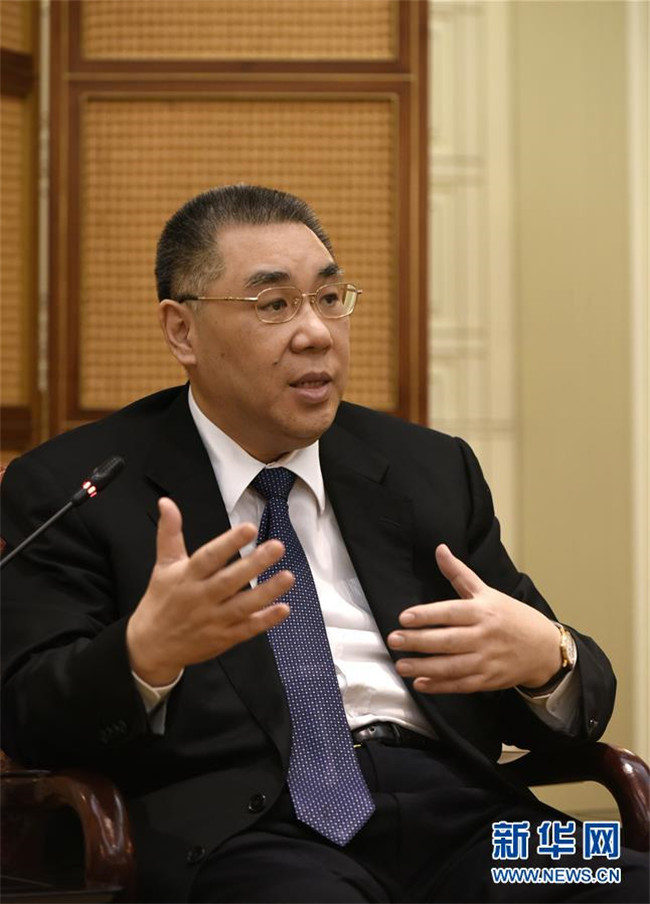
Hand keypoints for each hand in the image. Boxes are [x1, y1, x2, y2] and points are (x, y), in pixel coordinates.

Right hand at [126, 497, 292, 684]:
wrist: (152, 646)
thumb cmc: (161, 600)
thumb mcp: (164, 564)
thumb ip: (170, 533)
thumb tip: (167, 503)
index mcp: (187, 577)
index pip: (209, 558)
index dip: (229, 543)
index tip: (248, 528)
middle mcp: (201, 598)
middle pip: (230, 580)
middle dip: (255, 564)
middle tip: (276, 546)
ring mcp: (213, 620)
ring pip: (243, 605)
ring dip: (267, 592)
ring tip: (288, 576)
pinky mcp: (223, 638)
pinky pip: (247, 629)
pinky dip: (265, 620)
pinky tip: (283, 609)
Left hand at [387, 544, 561, 693]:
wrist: (544, 648)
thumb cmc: (511, 616)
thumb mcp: (487, 591)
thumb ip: (459, 573)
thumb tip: (439, 549)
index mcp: (482, 610)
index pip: (450, 612)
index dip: (427, 615)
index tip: (404, 617)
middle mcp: (484, 635)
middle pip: (447, 640)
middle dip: (418, 641)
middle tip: (394, 640)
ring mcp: (487, 660)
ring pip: (451, 665)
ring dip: (424, 667)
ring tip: (400, 665)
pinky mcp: (488, 680)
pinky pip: (461, 684)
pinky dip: (440, 685)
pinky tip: (420, 683)